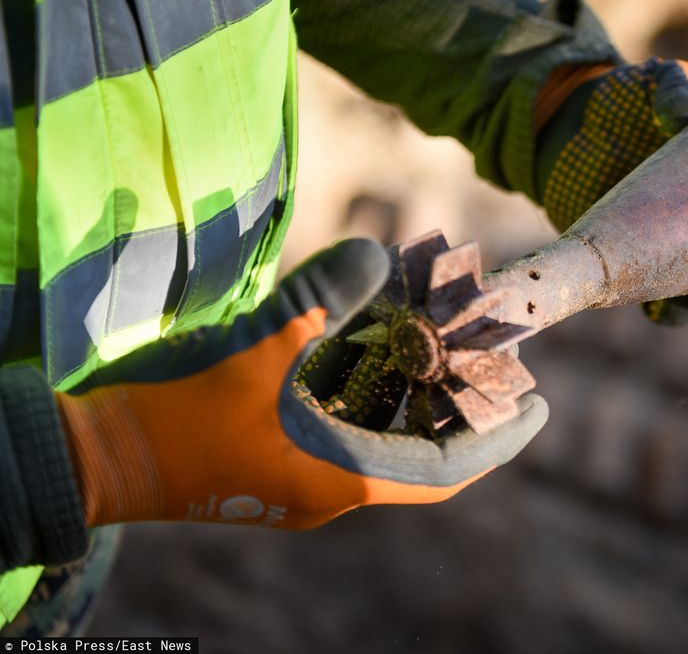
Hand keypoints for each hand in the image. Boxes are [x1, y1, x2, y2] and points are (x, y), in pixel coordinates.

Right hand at [56, 239, 546, 529]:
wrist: (97, 454)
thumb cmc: (184, 409)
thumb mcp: (263, 341)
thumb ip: (326, 294)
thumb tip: (376, 253)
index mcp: (345, 475)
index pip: (449, 466)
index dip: (500, 436)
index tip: (542, 406)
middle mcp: (333, 483)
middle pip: (421, 444)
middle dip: (459, 399)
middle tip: (495, 354)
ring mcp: (301, 472)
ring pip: (381, 431)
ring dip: (412, 388)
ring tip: (445, 337)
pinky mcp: (273, 454)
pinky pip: (342, 422)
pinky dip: (366, 386)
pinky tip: (376, 340)